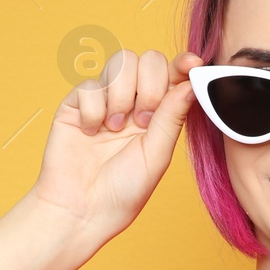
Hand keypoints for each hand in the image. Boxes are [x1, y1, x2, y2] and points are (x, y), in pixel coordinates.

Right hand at [29, 48, 200, 236]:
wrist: (81, 209)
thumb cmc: (123, 191)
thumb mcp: (156, 155)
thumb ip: (172, 116)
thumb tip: (192, 82)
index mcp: (159, 114)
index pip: (174, 76)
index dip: (184, 64)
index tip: (193, 64)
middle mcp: (134, 101)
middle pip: (149, 60)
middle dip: (150, 86)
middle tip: (142, 120)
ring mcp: (105, 99)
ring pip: (121, 62)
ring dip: (122, 95)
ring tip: (115, 127)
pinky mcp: (76, 103)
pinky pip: (89, 84)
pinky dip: (94, 110)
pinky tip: (91, 133)